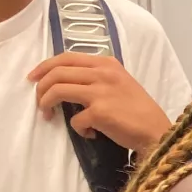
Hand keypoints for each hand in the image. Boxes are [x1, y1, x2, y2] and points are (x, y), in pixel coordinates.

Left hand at [30, 53, 171, 152]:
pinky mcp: (100, 112)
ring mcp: (101, 92)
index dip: (44, 66)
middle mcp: (103, 73)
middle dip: (40, 86)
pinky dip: (77, 129)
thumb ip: (98, 77)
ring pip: (57, 90)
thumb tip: (68, 83)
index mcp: (107, 63)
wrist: (157, 133)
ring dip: (46, 103)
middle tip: (38, 100)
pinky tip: (89, 133)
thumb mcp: (121, 83)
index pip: (66, 57)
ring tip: (48, 115)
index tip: (34, 78)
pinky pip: (75, 119)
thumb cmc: (139, 111)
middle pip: (57, 72)